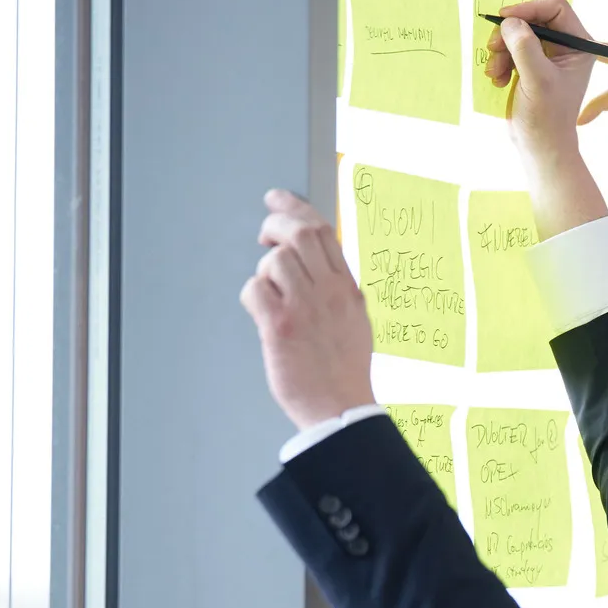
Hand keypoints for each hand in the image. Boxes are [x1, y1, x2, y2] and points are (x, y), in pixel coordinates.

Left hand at [241, 191, 375, 430]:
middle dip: (275, 224)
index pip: (325, 232)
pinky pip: (255, 289)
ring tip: (271, 293)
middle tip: (263, 233)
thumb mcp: (355, 322)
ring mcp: (306, 308)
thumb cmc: (344, 371)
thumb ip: (337, 292)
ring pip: (276, 260)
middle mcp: (330, 293)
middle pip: (300, 234)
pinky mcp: (281, 327)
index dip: (297, 209)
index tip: (279, 199)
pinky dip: (252, 295)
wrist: (341, 409)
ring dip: (265, 270)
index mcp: (348, 289)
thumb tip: (319, 268)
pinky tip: (262, 312)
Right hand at [484, 0, 601, 169]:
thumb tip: (510, 21)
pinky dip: (500, 61)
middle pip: (533, 18)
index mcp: (580, 46)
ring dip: (501, 50)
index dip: (529, 8)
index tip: (505, 18)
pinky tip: (498, 79)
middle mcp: (567, 46)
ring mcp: (548, 55)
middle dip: (510, 33)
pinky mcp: (532, 65)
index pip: (556, 8)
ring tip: (495, 73)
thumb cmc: (546, 118)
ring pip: (518, 33)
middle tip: (493, 48)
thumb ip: (525, 47)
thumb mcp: (537, 80)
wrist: (539, 146)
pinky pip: (511, 48)